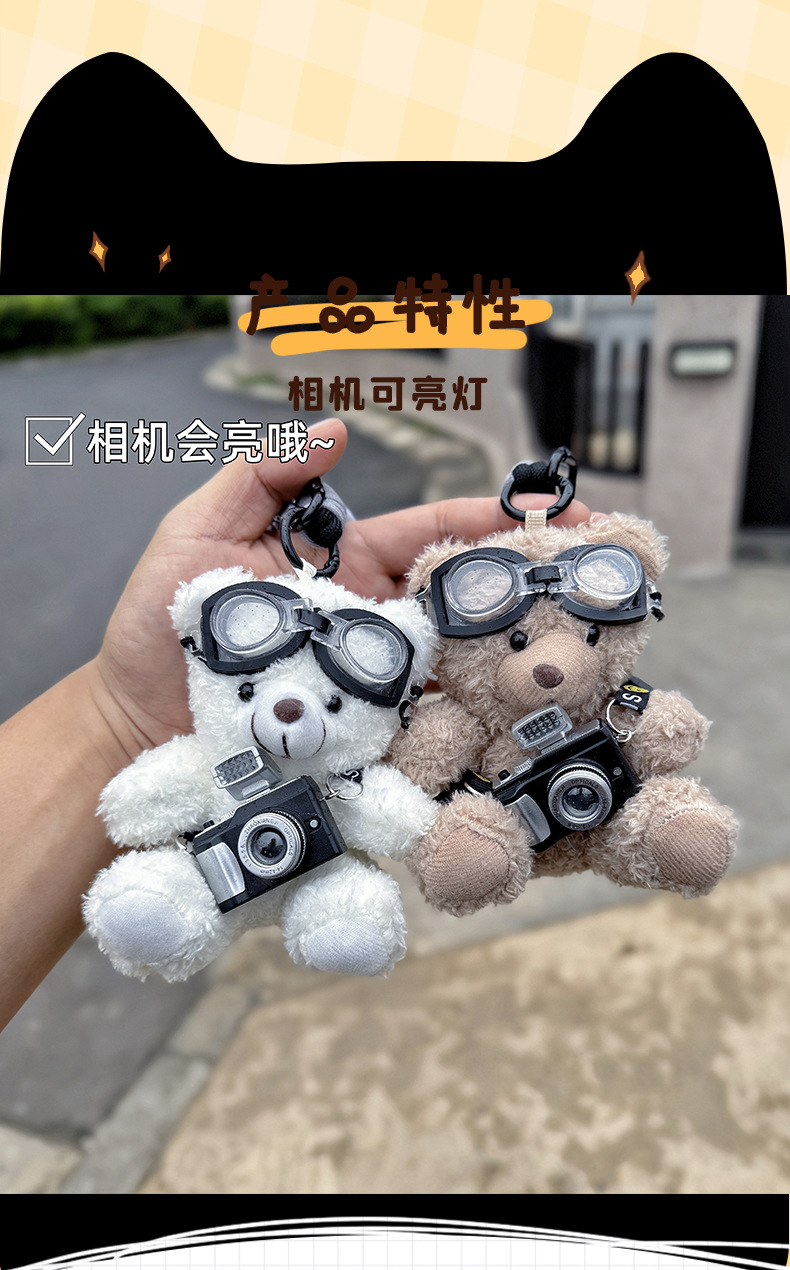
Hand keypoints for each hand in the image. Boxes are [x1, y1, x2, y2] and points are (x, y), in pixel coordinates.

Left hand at [93, 420, 591, 753]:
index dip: (492, 519)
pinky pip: (425, 730)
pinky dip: (472, 725)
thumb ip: (262, 478)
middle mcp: (371, 626)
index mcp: (345, 568)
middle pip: (463, 598)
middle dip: (531, 582)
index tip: (556, 510)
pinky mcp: (363, 739)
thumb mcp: (197, 535)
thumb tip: (335, 428)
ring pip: (458, 665)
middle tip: (597, 575)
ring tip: (581, 644)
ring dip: (516, 653)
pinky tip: (517, 718)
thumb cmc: (159, 630)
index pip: (432, 534)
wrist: (132, 728)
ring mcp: (372, 685)